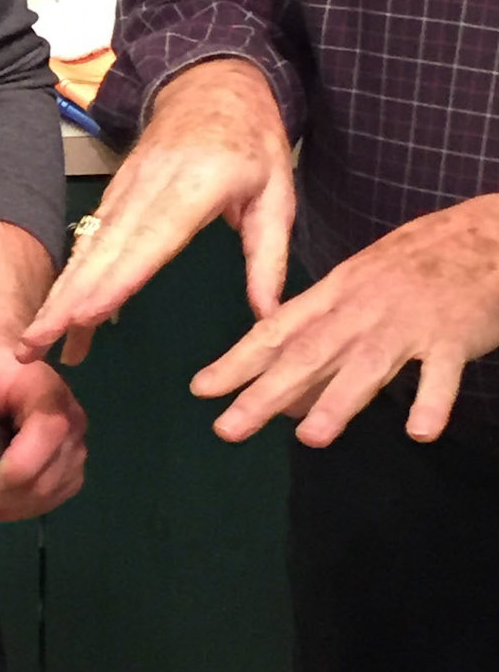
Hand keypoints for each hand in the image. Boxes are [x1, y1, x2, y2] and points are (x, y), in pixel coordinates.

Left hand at [0, 343, 86, 520]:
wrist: (0, 367)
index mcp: (48, 390)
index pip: (48, 434)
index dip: (13, 468)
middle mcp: (73, 421)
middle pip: (44, 477)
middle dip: (0, 493)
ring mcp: (75, 448)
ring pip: (44, 496)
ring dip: (5, 502)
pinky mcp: (71, 470)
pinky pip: (46, 503)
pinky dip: (16, 506)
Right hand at [17, 58, 294, 364]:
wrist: (213, 81)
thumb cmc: (251, 138)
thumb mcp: (278, 193)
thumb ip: (269, 257)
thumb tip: (269, 319)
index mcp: (194, 186)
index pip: (150, 240)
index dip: (115, 280)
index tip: (84, 315)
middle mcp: (148, 189)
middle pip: (102, 251)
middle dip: (64, 301)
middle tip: (31, 345)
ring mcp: (125, 189)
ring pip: (88, 249)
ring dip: (59, 296)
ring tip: (34, 341)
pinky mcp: (115, 193)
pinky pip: (91, 240)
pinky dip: (72, 278)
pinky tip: (59, 312)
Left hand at [197, 196, 498, 445]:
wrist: (484, 232)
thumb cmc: (417, 266)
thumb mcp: (360, 287)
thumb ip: (324, 336)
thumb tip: (286, 395)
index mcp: (337, 293)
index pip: (278, 330)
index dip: (238, 360)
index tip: (201, 389)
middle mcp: (363, 307)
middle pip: (309, 352)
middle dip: (264, 391)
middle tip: (227, 427)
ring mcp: (409, 321)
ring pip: (367, 363)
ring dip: (338, 400)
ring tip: (310, 438)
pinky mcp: (454, 335)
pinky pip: (442, 373)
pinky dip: (432, 402)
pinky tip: (419, 432)